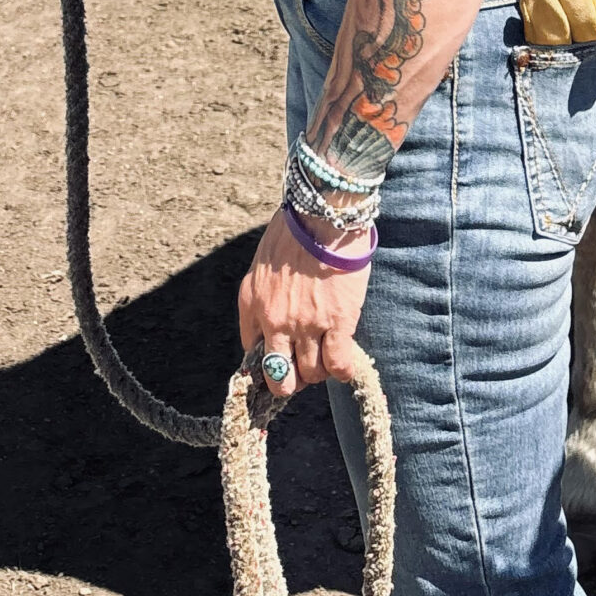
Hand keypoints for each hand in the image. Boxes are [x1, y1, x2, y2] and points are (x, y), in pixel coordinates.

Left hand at [236, 206, 371, 396]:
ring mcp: (306, 325)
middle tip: (303, 370)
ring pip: (312, 374)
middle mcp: (275, 321)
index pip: (252, 356)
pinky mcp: (337, 323)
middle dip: (291, 381)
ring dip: (319, 370)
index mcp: (252, 304)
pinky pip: (337, 366)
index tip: (281, 362)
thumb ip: (262, 296)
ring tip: (327, 355)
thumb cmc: (294, 230)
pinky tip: (344, 361)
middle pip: (279, 378)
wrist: (322, 214)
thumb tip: (270, 323)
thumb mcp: (263, 265)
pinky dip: (341, 369)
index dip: (268, 364)